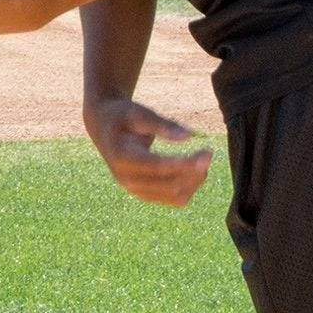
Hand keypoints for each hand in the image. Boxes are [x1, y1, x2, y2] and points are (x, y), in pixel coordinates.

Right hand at [83, 95, 213, 206]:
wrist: (104, 128)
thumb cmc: (123, 116)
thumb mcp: (138, 112)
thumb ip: (162, 124)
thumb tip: (189, 136)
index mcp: (122, 157)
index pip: (159, 167)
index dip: (185, 163)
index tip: (206, 152)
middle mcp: (127, 179)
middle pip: (170, 185)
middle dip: (194, 172)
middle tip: (208, 152)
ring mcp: (135, 190)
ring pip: (175, 197)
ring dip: (194, 181)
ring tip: (202, 160)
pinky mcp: (144, 194)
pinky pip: (173, 200)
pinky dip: (188, 187)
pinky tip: (194, 170)